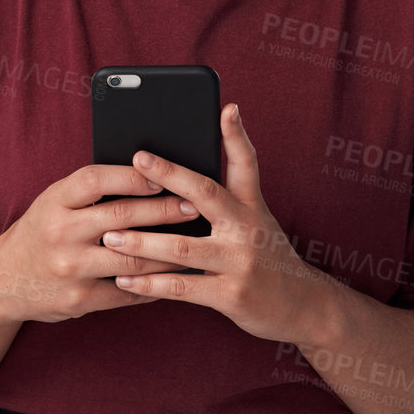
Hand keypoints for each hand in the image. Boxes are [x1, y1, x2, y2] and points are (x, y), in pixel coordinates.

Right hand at [0, 164, 202, 325]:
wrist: (2, 280)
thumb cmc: (40, 233)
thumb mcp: (53, 203)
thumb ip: (89, 193)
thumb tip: (146, 177)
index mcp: (54, 201)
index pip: (96, 180)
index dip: (132, 177)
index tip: (163, 175)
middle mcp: (60, 232)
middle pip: (121, 217)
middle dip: (163, 211)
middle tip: (194, 207)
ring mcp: (70, 268)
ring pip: (131, 258)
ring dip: (168, 251)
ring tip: (193, 243)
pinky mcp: (79, 299)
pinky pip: (126, 290)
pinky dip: (153, 284)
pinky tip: (173, 276)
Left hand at [101, 104, 336, 345]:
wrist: (304, 305)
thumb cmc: (267, 257)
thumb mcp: (256, 220)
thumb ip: (227, 196)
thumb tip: (188, 172)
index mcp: (252, 205)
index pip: (246, 163)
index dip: (236, 135)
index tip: (226, 108)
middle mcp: (248, 228)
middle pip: (206, 193)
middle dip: (170, 174)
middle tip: (137, 159)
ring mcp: (239, 261)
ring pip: (182, 246)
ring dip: (142, 242)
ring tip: (109, 236)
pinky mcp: (231, 294)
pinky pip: (182, 286)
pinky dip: (149, 284)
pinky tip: (123, 280)